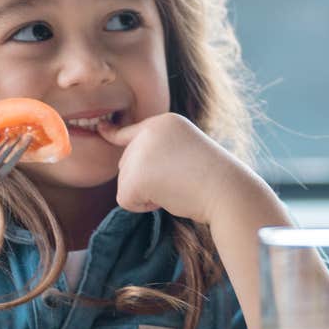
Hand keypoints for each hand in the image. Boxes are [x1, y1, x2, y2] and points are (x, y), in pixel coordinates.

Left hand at [97, 113, 263, 224]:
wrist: (226, 190)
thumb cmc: (213, 179)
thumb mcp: (187, 152)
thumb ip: (160, 153)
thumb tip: (128, 169)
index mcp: (165, 122)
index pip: (131, 130)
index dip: (113, 134)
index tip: (102, 128)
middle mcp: (148, 131)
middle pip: (126, 163)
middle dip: (146, 180)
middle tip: (178, 180)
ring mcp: (140, 152)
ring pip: (125, 183)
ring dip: (146, 194)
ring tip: (176, 187)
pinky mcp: (134, 176)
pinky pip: (125, 200)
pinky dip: (142, 206)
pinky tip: (166, 198)